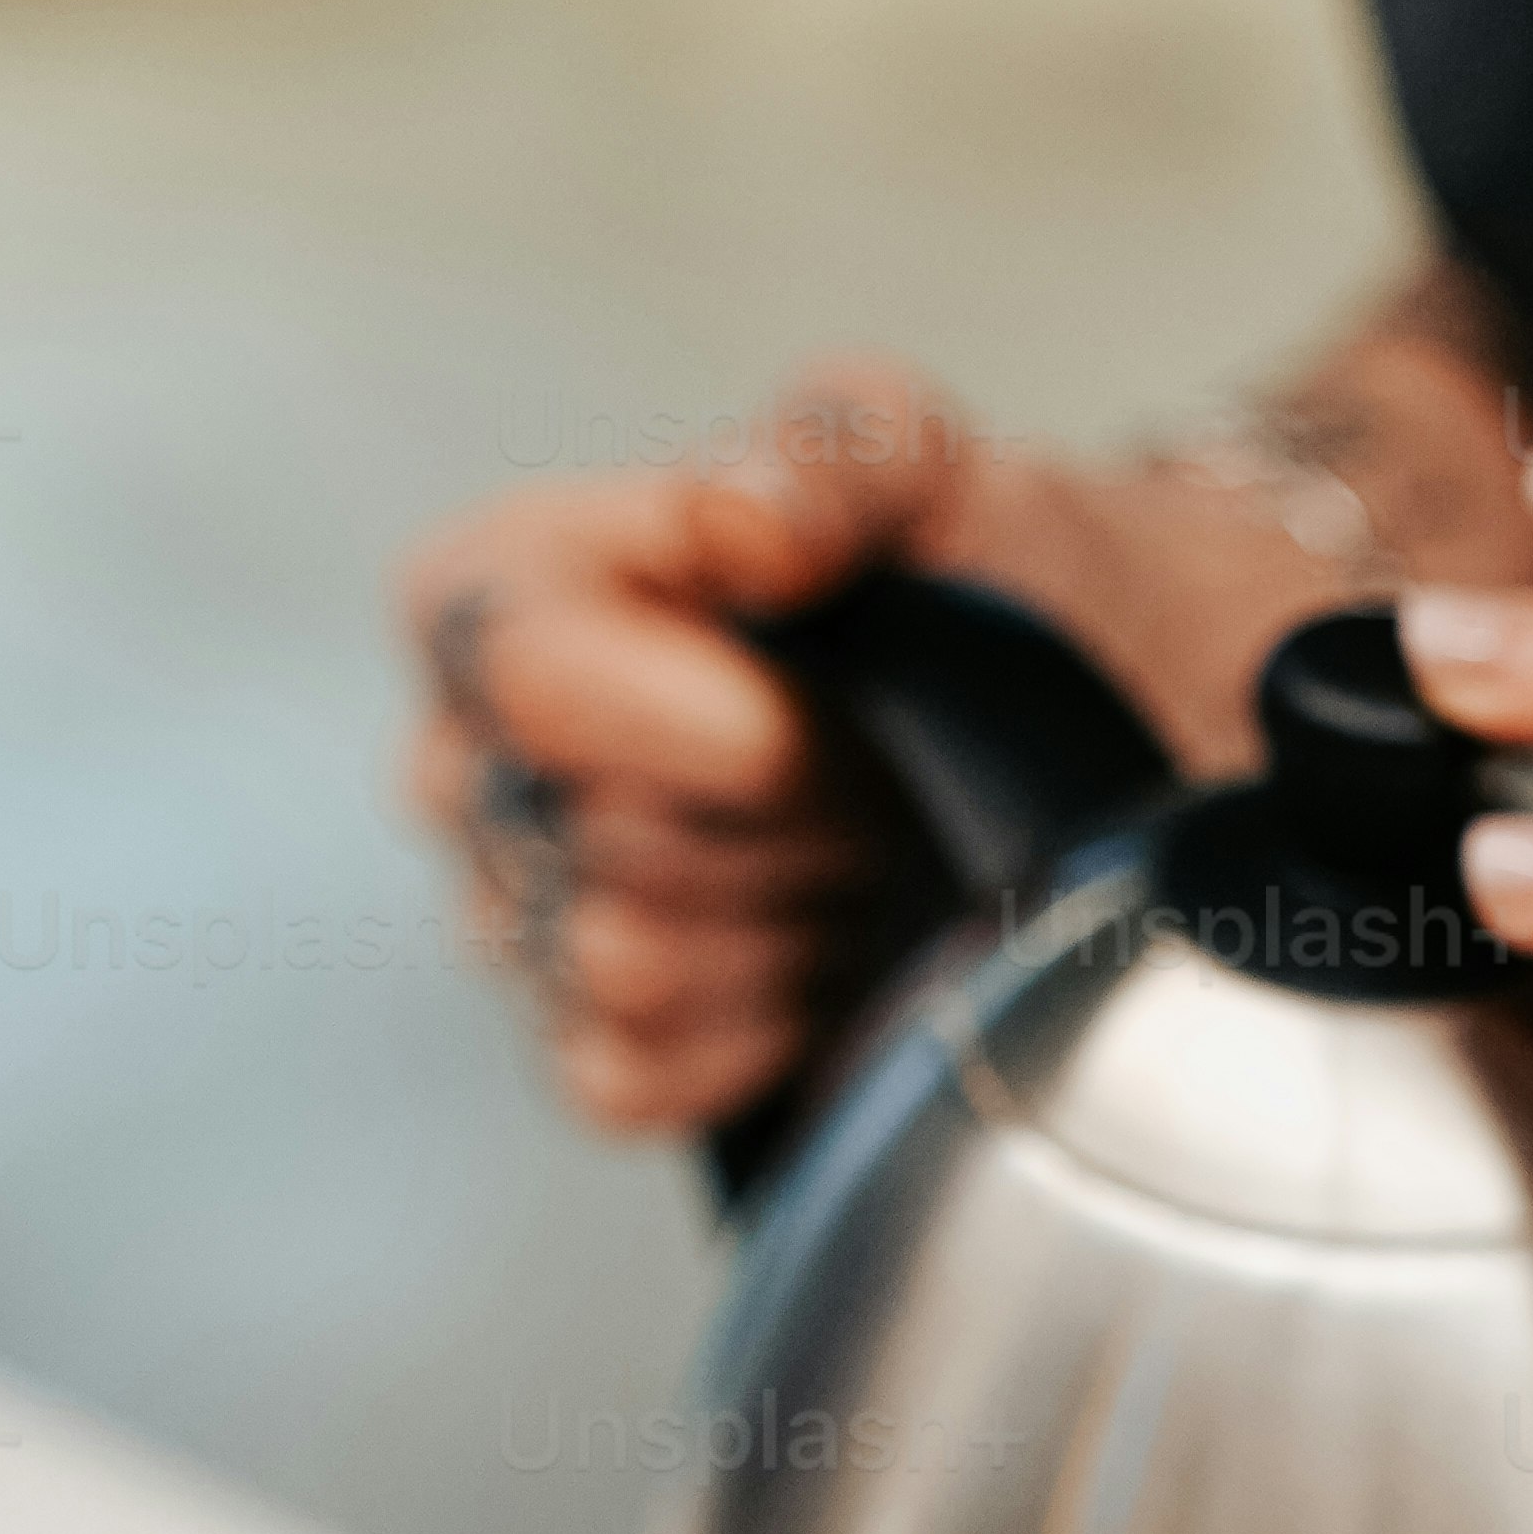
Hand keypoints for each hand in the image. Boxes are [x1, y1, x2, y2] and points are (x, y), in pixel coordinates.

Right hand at [394, 361, 961, 1143]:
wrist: (1063, 735)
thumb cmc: (962, 580)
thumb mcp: (923, 469)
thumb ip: (831, 455)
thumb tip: (740, 521)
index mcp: (501, 599)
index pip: (524, 674)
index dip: (696, 709)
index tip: (816, 698)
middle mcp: (469, 767)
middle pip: (597, 840)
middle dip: (779, 817)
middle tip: (870, 772)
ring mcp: (518, 928)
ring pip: (620, 965)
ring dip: (781, 920)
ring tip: (851, 854)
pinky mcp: (592, 1060)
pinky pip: (628, 1078)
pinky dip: (753, 1031)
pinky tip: (818, 960)